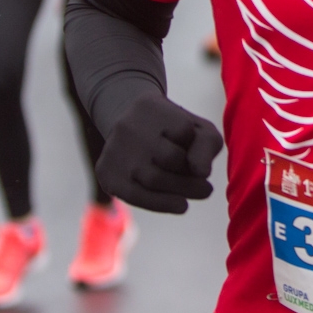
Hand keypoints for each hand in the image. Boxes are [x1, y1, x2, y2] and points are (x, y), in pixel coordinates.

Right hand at [95, 90, 223, 213]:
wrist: (132, 131)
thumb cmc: (174, 134)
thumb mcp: (197, 129)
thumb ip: (206, 145)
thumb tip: (202, 172)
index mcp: (149, 107)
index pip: (183, 129)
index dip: (195, 142)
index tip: (194, 147)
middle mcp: (127, 126)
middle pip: (171, 158)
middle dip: (193, 176)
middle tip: (207, 188)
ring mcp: (113, 151)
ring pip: (154, 179)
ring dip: (182, 190)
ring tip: (199, 192)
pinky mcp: (106, 174)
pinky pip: (136, 196)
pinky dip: (163, 204)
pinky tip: (181, 205)